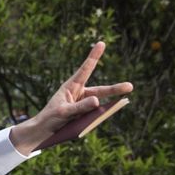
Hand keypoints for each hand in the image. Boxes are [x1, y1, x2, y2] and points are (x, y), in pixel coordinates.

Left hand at [10, 42, 132, 153]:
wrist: (43, 131)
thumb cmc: (50, 118)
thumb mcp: (64, 112)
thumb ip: (80, 107)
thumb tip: (97, 100)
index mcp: (71, 87)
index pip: (85, 70)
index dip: (94, 57)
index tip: (101, 43)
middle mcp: (80, 93)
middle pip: (100, 90)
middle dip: (115, 89)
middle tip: (130, 86)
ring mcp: (84, 105)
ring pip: (99, 105)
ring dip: (106, 108)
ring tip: (108, 115)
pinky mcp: (85, 115)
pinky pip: (95, 116)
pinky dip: (96, 119)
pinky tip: (85, 123)